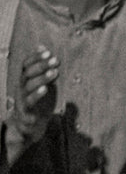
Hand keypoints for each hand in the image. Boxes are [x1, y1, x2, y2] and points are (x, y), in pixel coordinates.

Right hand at [5, 47, 57, 163]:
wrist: (28, 126)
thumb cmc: (37, 101)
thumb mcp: (41, 82)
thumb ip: (42, 67)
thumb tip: (42, 46)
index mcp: (24, 81)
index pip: (26, 65)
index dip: (35, 58)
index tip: (48, 52)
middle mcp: (21, 89)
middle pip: (27, 74)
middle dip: (41, 66)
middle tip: (56, 60)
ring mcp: (22, 100)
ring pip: (28, 88)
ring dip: (42, 79)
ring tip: (54, 73)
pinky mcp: (26, 113)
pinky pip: (29, 104)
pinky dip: (36, 96)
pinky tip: (45, 89)